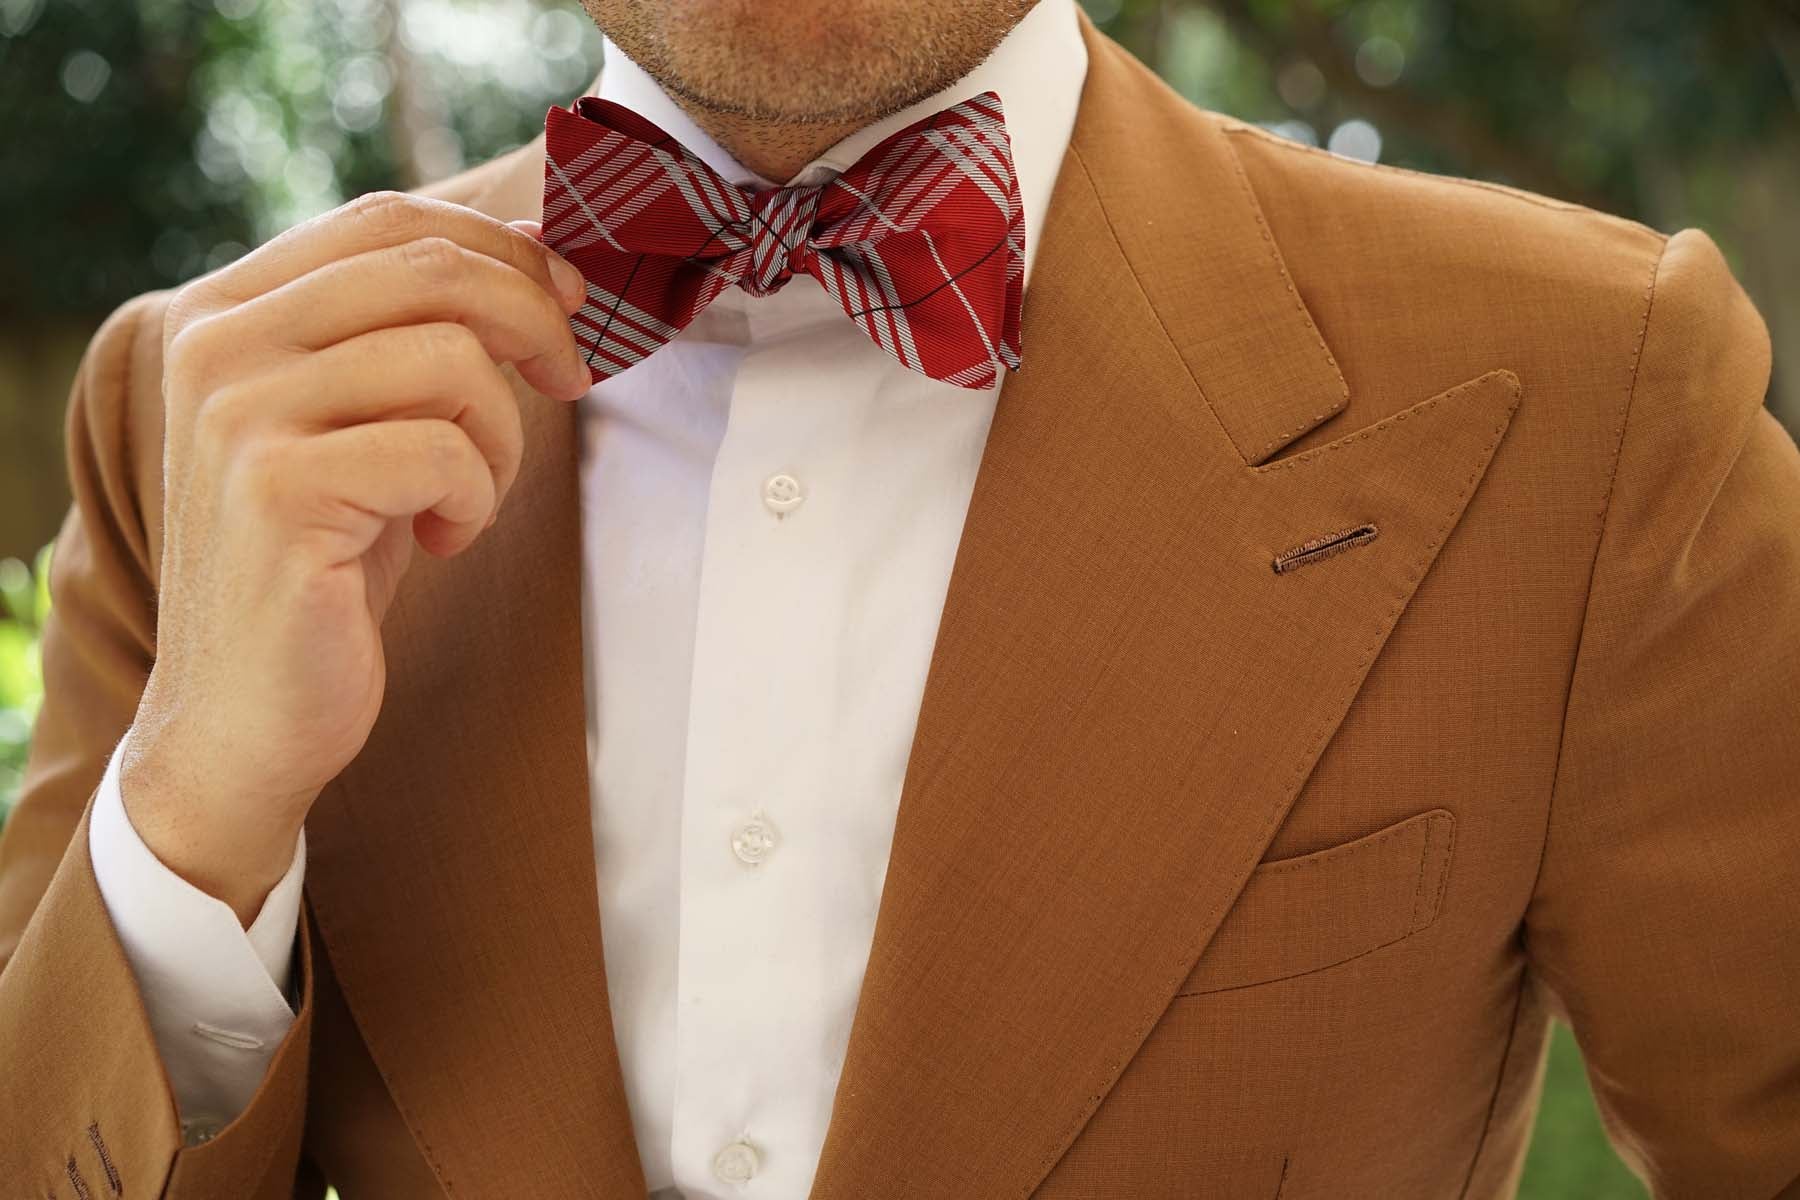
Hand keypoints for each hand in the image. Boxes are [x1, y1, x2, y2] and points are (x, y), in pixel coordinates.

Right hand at [119, 191, 589, 922]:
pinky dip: (474, 500)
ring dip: (500, 436)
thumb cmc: (328, 563)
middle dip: (535, 319)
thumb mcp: (362, 423)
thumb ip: (410, 335)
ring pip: (450, 360)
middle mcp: (214, 345)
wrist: (249, 713)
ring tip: (466, 497)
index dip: (502, 248)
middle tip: (572, 376)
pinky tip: (437, 542)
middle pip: (429, 271)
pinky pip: (443, 451)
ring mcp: (238, 416)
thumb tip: (538, 258)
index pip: (388, 221)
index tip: (569, 297)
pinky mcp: (279, 493)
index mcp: (226, 310)